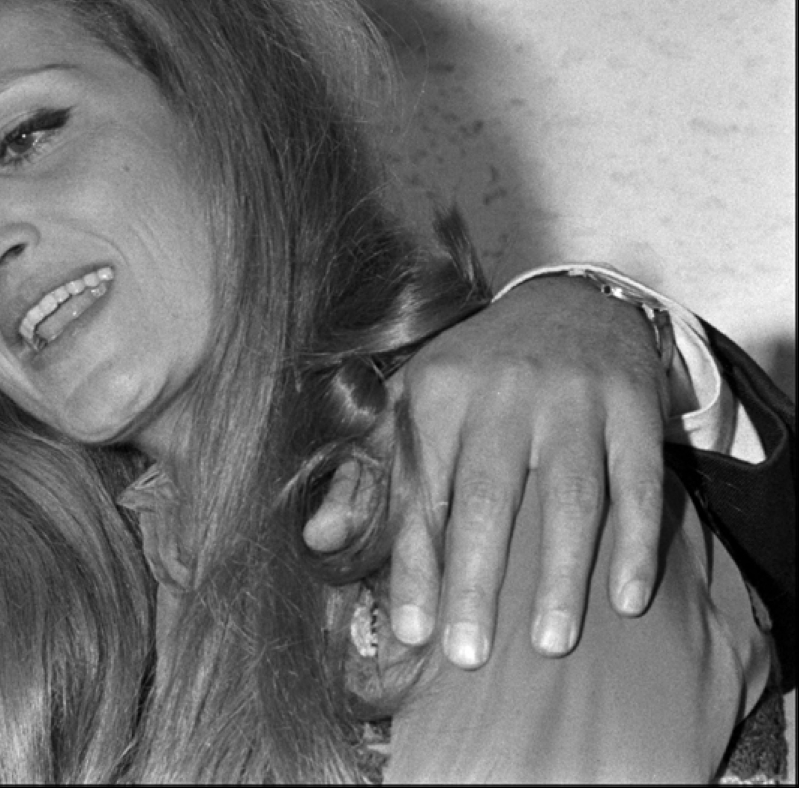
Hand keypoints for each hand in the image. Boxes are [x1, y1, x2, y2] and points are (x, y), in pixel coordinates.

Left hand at [302, 275, 667, 667]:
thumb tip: (319, 538)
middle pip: (486, 499)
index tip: (412, 632)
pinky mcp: (632, 406)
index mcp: (435, 394)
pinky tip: (625, 600)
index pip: (420, 491)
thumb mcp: (409, 403)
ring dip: (559, 576)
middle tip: (470, 655)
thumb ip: (365, 472)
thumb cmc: (476, 372)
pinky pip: (637, 483)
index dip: (414, 564)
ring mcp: (571, 400)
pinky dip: (634, 544)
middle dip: (476, 581)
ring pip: (567, 497)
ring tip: (550, 645)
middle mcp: (501, 394)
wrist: (570, 301)